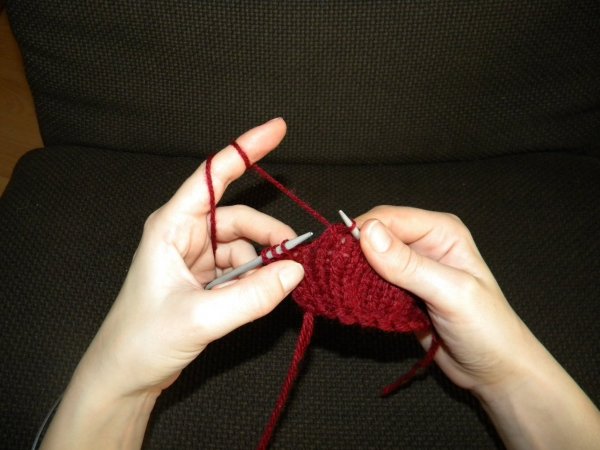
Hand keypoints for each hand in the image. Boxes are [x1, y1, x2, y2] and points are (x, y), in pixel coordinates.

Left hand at [41, 118, 304, 448]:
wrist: (125, 375)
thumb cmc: (143, 339)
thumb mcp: (200, 318)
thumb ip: (251, 295)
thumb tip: (295, 271)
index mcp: (171, 226)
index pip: (213, 175)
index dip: (246, 148)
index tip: (278, 128)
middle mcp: (184, 234)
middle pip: (240, 218)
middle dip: (269, 235)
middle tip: (296, 259)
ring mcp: (195, 258)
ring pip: (244, 246)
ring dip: (264, 263)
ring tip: (275, 287)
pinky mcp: (204, 279)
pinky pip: (241, 268)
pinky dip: (256, 279)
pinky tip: (260, 297)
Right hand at [357, 206, 599, 447]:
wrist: (494, 371)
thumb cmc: (487, 330)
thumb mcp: (451, 293)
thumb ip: (409, 265)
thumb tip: (366, 233)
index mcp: (441, 231)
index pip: (389, 218)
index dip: (362, 232)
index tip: (340, 256)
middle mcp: (424, 243)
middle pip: (374, 235)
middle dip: (354, 253)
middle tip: (337, 274)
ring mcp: (410, 268)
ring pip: (368, 259)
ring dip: (354, 272)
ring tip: (342, 287)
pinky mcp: (399, 292)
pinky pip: (370, 282)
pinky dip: (359, 289)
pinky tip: (353, 299)